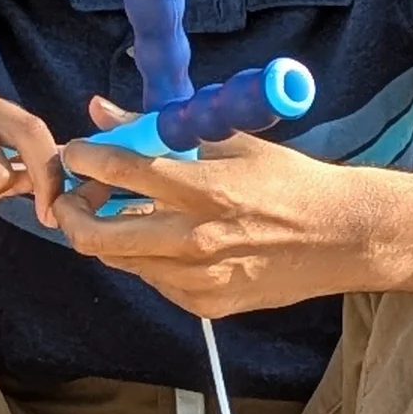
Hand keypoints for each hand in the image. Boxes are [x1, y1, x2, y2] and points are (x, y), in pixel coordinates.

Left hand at [52, 96, 382, 316]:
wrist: (341, 237)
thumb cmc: (291, 183)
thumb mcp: (231, 143)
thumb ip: (160, 129)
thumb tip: (103, 110)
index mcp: (203, 188)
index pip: (119, 170)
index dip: (83, 158)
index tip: (76, 153)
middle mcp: (194, 239)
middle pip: (95, 236)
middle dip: (71, 212)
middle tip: (75, 196)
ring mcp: (197, 278)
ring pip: (120, 260)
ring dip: (110, 233)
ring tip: (127, 211)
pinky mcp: (205, 304)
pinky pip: (154, 280)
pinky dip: (148, 258)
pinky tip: (170, 239)